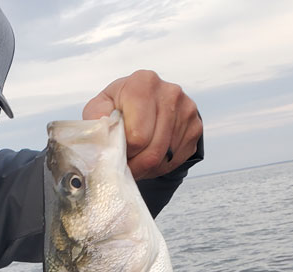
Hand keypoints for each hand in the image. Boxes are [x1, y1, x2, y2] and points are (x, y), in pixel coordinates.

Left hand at [82, 70, 201, 179]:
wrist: (146, 103)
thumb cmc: (118, 107)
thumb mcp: (100, 108)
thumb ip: (97, 120)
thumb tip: (103, 138)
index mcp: (143, 83)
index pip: (137, 137)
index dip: (123, 151)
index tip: (116, 150)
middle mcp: (170, 92)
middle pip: (153, 151)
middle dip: (136, 164)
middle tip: (125, 163)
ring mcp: (187, 109)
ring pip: (165, 159)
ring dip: (147, 167)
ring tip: (136, 157)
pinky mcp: (196, 126)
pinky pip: (178, 159)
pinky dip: (161, 165)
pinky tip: (151, 154)